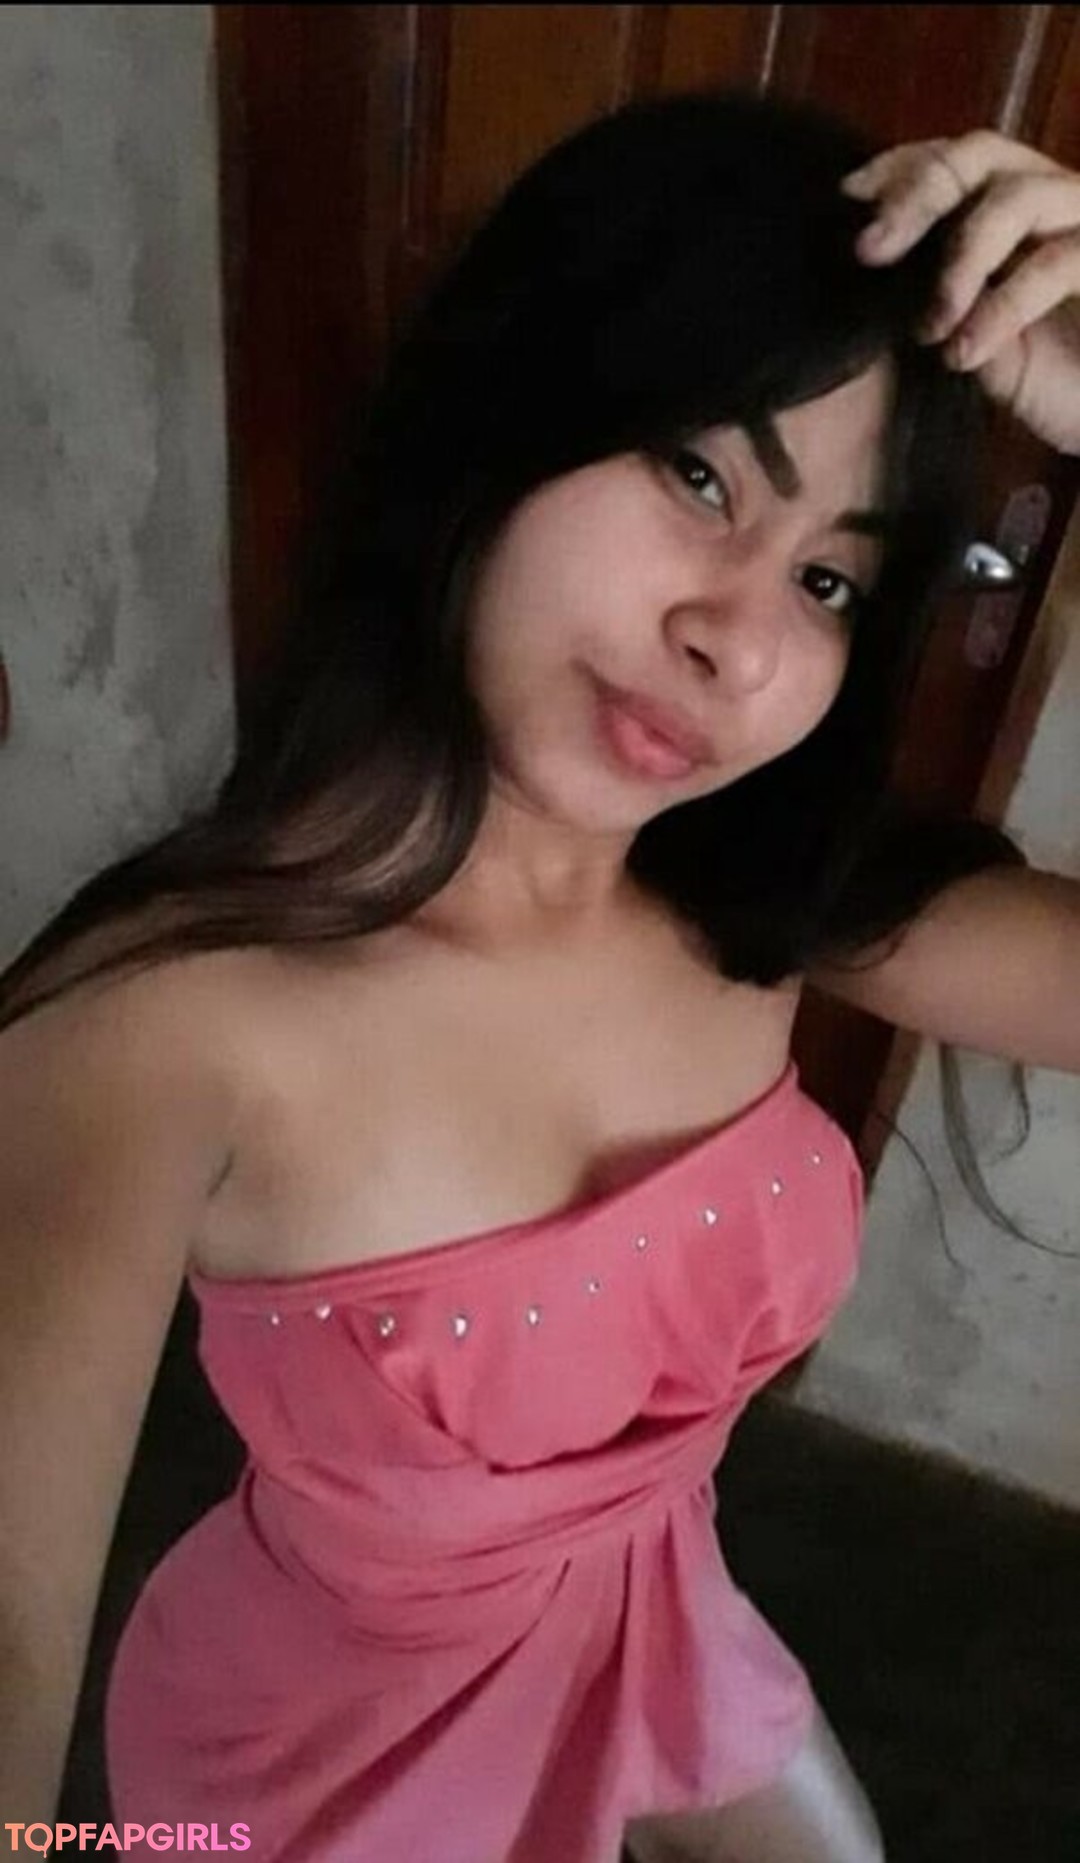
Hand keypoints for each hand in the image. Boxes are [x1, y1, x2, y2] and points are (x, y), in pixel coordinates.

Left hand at [841, 130, 1079, 454]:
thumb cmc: (1051, 380)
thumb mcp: (972, 337)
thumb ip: (931, 294)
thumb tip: (867, 272)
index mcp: (1016, 205)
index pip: (954, 157)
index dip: (901, 167)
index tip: (848, 197)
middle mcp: (1055, 197)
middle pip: (983, 155)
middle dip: (919, 196)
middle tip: (870, 251)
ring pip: (1018, 199)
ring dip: (960, 261)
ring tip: (930, 328)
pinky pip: (1053, 263)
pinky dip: (1001, 308)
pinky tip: (964, 353)